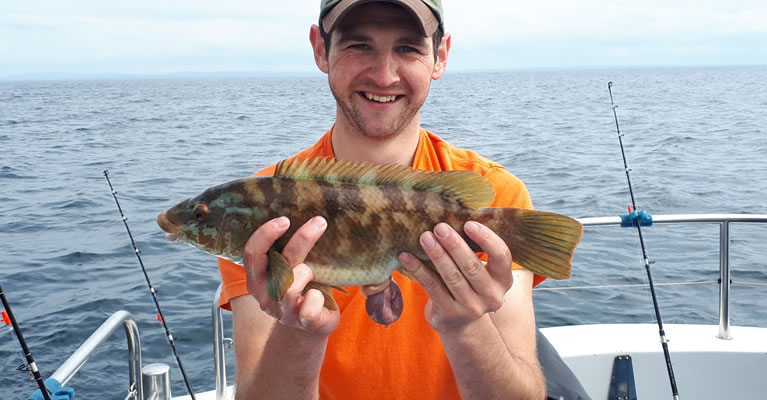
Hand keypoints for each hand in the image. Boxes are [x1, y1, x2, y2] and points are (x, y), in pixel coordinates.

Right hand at [243, 216, 339, 336]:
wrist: (309, 326)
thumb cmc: (300, 288)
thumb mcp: (288, 269)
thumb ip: (286, 249)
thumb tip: (303, 211)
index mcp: (256, 278)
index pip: (252, 253)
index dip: (266, 234)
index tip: (285, 219)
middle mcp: (265, 294)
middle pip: (278, 264)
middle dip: (300, 240)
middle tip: (319, 221)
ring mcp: (282, 310)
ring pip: (291, 285)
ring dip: (306, 272)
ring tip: (313, 272)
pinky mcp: (302, 322)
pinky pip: (309, 307)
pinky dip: (317, 297)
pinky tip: (320, 296)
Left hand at [398, 221, 513, 332]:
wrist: (460, 324)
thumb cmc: (469, 285)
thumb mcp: (482, 271)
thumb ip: (476, 249)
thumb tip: (457, 212)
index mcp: (503, 280)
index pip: (502, 256)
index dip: (486, 239)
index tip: (468, 223)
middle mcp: (492, 296)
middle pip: (472, 266)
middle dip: (454, 244)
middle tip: (439, 227)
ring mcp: (471, 308)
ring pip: (452, 277)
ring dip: (436, 254)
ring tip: (424, 237)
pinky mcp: (449, 314)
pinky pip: (432, 287)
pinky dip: (418, 270)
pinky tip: (406, 256)